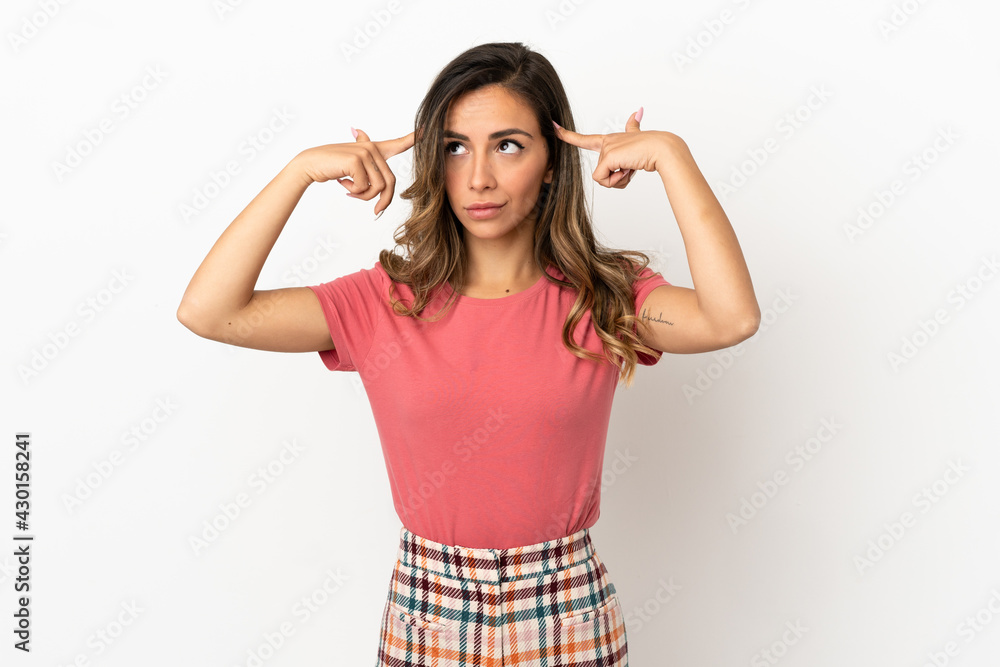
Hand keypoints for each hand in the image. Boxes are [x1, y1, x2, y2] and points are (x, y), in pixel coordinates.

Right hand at [295, 128, 414, 216]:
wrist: (310, 164)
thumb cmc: (332, 166)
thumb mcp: (352, 163)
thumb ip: (363, 157)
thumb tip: (360, 130)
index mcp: (373, 148)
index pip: (398, 144)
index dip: (413, 140)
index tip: (427, 132)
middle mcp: (372, 148)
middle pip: (390, 182)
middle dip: (383, 201)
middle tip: (375, 211)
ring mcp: (365, 152)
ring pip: (378, 187)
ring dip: (364, 196)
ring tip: (349, 189)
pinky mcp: (357, 160)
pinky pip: (365, 187)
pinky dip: (354, 192)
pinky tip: (342, 182)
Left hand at [552, 108, 669, 188]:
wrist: (663, 149)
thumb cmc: (652, 148)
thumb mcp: (638, 139)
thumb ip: (633, 126)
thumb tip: (637, 111)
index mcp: (611, 140)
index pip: (585, 139)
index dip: (568, 136)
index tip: (554, 127)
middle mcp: (607, 142)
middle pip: (601, 173)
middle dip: (617, 179)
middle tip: (631, 168)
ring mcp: (607, 148)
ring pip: (603, 179)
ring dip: (618, 180)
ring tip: (632, 167)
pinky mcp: (608, 157)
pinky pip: (604, 180)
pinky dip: (617, 181)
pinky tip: (629, 169)